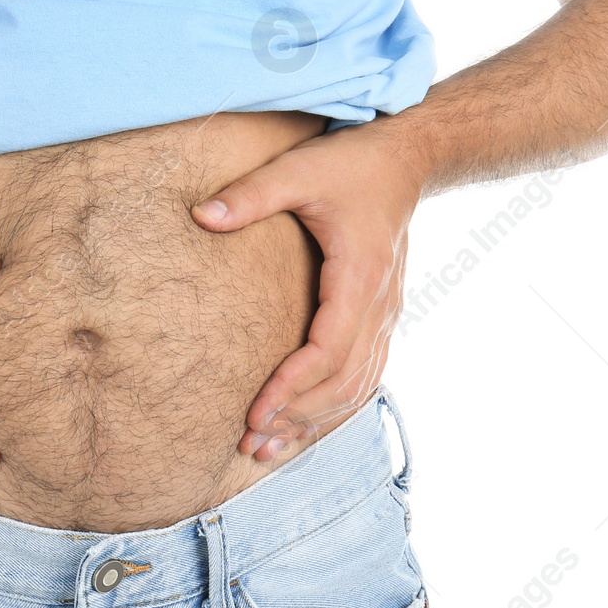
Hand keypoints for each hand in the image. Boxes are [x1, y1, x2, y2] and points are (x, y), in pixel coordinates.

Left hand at [191, 123, 424, 461]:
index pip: (328, 350)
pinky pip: (365, 374)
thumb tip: (200, 215)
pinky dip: (335, 406)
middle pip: (345, 381)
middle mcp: (380, 304)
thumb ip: (250, 194)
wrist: (407, 158)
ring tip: (268, 450)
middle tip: (250, 444)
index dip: (292, 387)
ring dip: (317, 422)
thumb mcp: (299, 170)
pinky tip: (303, 426)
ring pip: (359, 386)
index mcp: (359, 276)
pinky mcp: (382, 316)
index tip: (255, 413)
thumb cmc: (351, 163)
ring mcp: (386, 313)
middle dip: (298, 418)